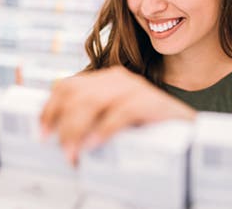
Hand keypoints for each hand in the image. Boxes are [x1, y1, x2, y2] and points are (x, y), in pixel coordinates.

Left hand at [39, 65, 195, 165]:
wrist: (190, 135)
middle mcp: (118, 80)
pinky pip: (121, 113)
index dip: (49, 108)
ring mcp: (135, 88)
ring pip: (92, 100)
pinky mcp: (151, 102)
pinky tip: (95, 144)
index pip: (67, 86)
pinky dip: (104, 130)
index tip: (41, 132)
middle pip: (75, 92)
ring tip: (73, 152)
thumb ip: (92, 123)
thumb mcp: (114, 124)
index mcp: (106, 82)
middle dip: (61, 122)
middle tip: (60, 149)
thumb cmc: (149, 132)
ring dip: (77, 130)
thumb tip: (61, 140)